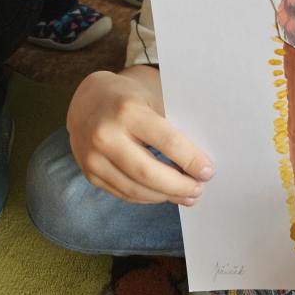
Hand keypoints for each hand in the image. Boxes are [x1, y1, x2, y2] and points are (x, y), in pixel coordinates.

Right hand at [67, 67, 214, 205]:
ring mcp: (94, 157)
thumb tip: (199, 160)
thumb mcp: (151, 98)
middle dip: (178, 186)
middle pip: (148, 172)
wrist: (87, 100)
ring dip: (165, 196)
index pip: (167, 141)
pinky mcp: (90, 173)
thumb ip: (171, 125)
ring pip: (135, 189)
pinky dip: (147, 197)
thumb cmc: (128, 98)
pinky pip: (123, 193)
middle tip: (199, 189)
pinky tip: (163, 194)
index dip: (190, 160)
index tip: (208, 171)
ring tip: (186, 196)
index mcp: (128, 111)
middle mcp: (106, 135)